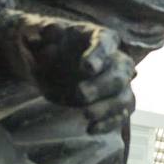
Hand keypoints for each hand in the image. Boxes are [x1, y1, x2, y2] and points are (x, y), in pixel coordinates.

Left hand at [19, 18, 136, 132]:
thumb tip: (39, 36)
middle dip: (101, 86)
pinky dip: (108, 124)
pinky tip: (91, 129)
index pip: (105, 43)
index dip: (98, 56)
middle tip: (80, 94)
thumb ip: (41, 34)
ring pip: (124, 97)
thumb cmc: (53, 45)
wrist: (54, 65)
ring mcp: (120, 84)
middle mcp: (117, 60)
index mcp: (101, 37)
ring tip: (86, 114)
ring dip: (107, 108)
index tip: (86, 68)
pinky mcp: (116, 104)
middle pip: (119, 74)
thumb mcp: (43, 35)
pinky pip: (120, 115)